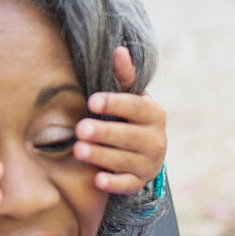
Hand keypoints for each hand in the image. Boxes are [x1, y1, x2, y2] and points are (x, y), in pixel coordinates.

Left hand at [73, 46, 166, 194]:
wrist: (142, 151)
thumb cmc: (127, 117)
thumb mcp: (127, 95)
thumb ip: (123, 76)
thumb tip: (118, 50)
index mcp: (154, 114)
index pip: (136, 107)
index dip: (115, 103)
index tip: (92, 101)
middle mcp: (156, 140)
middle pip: (129, 136)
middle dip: (104, 132)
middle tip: (80, 128)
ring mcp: (149, 163)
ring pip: (125, 160)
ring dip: (101, 156)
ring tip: (78, 149)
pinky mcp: (139, 182)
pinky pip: (127, 185)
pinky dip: (114, 183)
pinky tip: (97, 180)